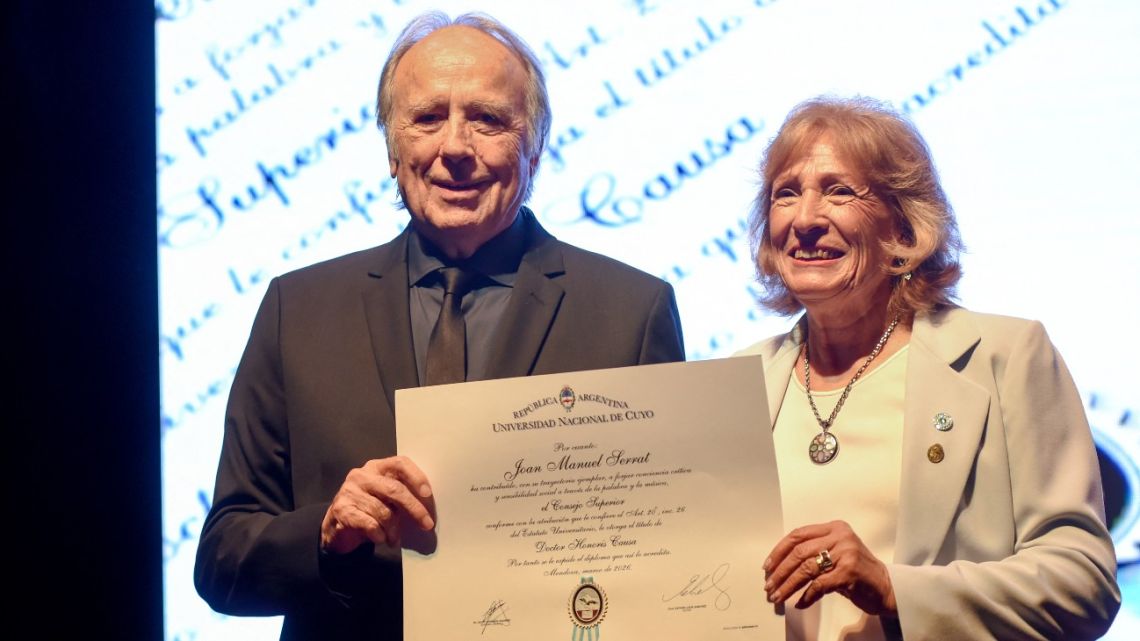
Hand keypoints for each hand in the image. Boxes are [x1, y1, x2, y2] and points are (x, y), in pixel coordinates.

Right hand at [320, 456, 434, 553]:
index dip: (416, 477)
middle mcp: (362, 475)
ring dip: (394, 530)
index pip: (400, 463)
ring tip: (394, 539)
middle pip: (394, 489)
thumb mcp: (386, 498)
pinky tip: (380, 539)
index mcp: (377, 467)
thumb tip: (428, 506)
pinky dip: (379, 534)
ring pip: (383, 511)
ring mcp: (349, 491)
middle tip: (426, 524)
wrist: (336, 527)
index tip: (428, 494)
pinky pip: (369, 524)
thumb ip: (402, 495)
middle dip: (414, 509)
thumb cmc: (368, 510)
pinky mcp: (342, 510)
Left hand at [763, 520, 896, 615]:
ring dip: (788, 585)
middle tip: (769, 586)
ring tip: (778, 596)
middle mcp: (840, 536)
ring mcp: (846, 553)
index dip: (779, 551)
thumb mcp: (836, 554)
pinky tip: (800, 603)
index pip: (798, 535)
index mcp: (834, 527)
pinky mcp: (849, 572)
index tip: (767, 567)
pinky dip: (806, 596)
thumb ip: (813, 552)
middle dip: (780, 571)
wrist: (887, 587)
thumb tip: (779, 567)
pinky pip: (819, 584)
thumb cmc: (857, 572)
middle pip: (799, 552)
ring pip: (806, 568)